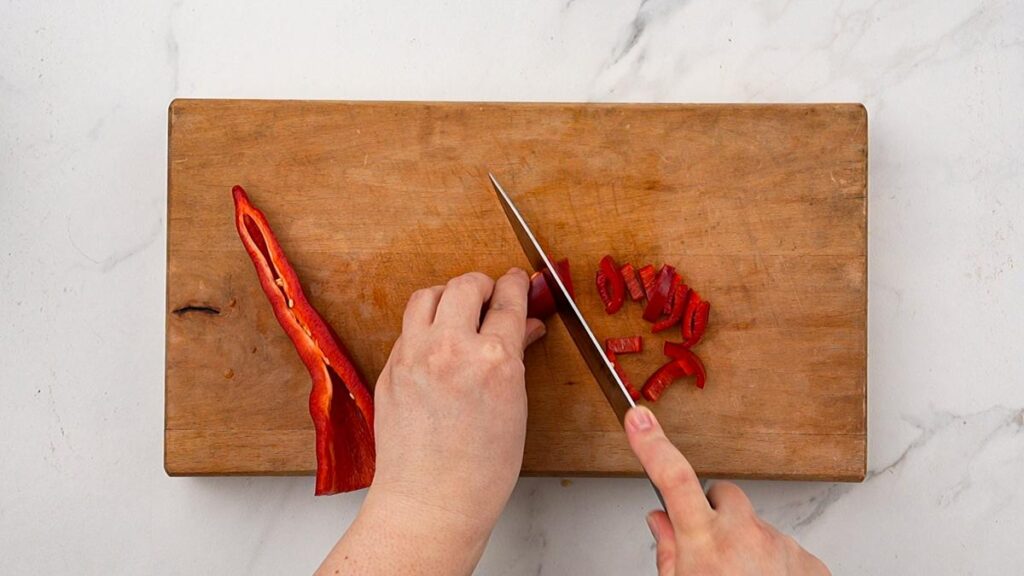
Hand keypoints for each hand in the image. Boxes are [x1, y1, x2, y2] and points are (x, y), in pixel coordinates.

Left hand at [371, 268, 544, 525]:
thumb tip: (522, 328)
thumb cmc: (480, 471)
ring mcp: (415, 356)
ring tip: (459, 309)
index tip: (517, 280)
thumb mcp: (514, 408)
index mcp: (493, 360)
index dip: (516, 285)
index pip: (507, 301)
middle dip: (483, 284)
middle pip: (465, 285)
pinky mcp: (391, 368)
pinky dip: (426, 325)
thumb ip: (515, 358)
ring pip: (428, 295)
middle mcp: (451, 349)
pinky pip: (409, 328)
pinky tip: (437, 342)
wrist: (431, 501)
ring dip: (448, 295)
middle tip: (490, 295)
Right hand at [625, 406, 830, 575]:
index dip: (653, 445)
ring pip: (755, 528)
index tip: (639, 417)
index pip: (673, 478)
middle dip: (711, 513)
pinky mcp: (809, 563)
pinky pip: (783, 550)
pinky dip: (773, 567)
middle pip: (722, 496)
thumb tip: (660, 522)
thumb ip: (668, 554)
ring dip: (745, 547)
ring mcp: (781, 546)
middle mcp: (745, 535)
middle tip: (706, 549)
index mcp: (704, 543)